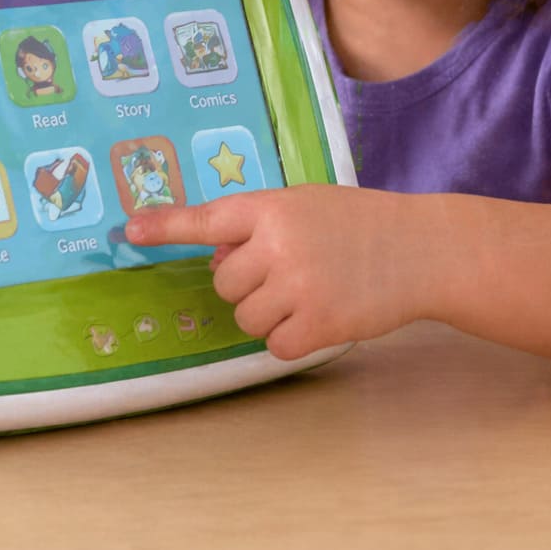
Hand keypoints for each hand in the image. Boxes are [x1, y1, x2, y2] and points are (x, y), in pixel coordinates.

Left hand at [124, 185, 418, 359]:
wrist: (420, 249)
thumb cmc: (359, 224)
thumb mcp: (306, 206)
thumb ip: (259, 226)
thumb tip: (217, 264)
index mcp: (272, 208)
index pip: (207, 219)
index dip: (165, 227)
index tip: (130, 231)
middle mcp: (279, 245)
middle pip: (224, 284)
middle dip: (247, 285)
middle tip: (288, 271)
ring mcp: (298, 286)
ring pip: (245, 318)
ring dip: (269, 314)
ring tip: (310, 290)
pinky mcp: (318, 323)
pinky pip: (274, 344)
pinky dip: (293, 338)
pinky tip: (321, 314)